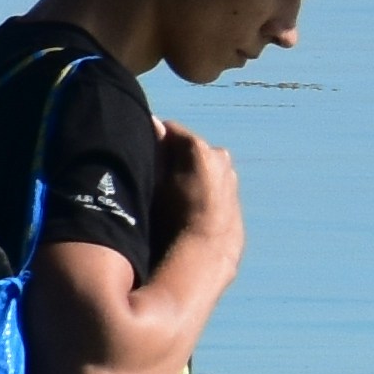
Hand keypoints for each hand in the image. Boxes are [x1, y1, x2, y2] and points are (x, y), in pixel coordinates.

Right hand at [155, 123, 241, 248]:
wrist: (207, 250)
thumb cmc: (173, 216)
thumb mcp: (155, 181)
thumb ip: (155, 149)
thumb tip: (154, 122)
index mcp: (200, 150)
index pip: (170, 130)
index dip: (153, 139)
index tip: (141, 151)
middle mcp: (220, 157)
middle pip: (187, 147)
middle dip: (171, 155)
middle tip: (153, 174)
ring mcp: (229, 174)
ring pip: (201, 163)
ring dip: (187, 170)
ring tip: (170, 192)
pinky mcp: (233, 190)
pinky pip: (211, 180)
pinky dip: (199, 184)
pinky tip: (187, 202)